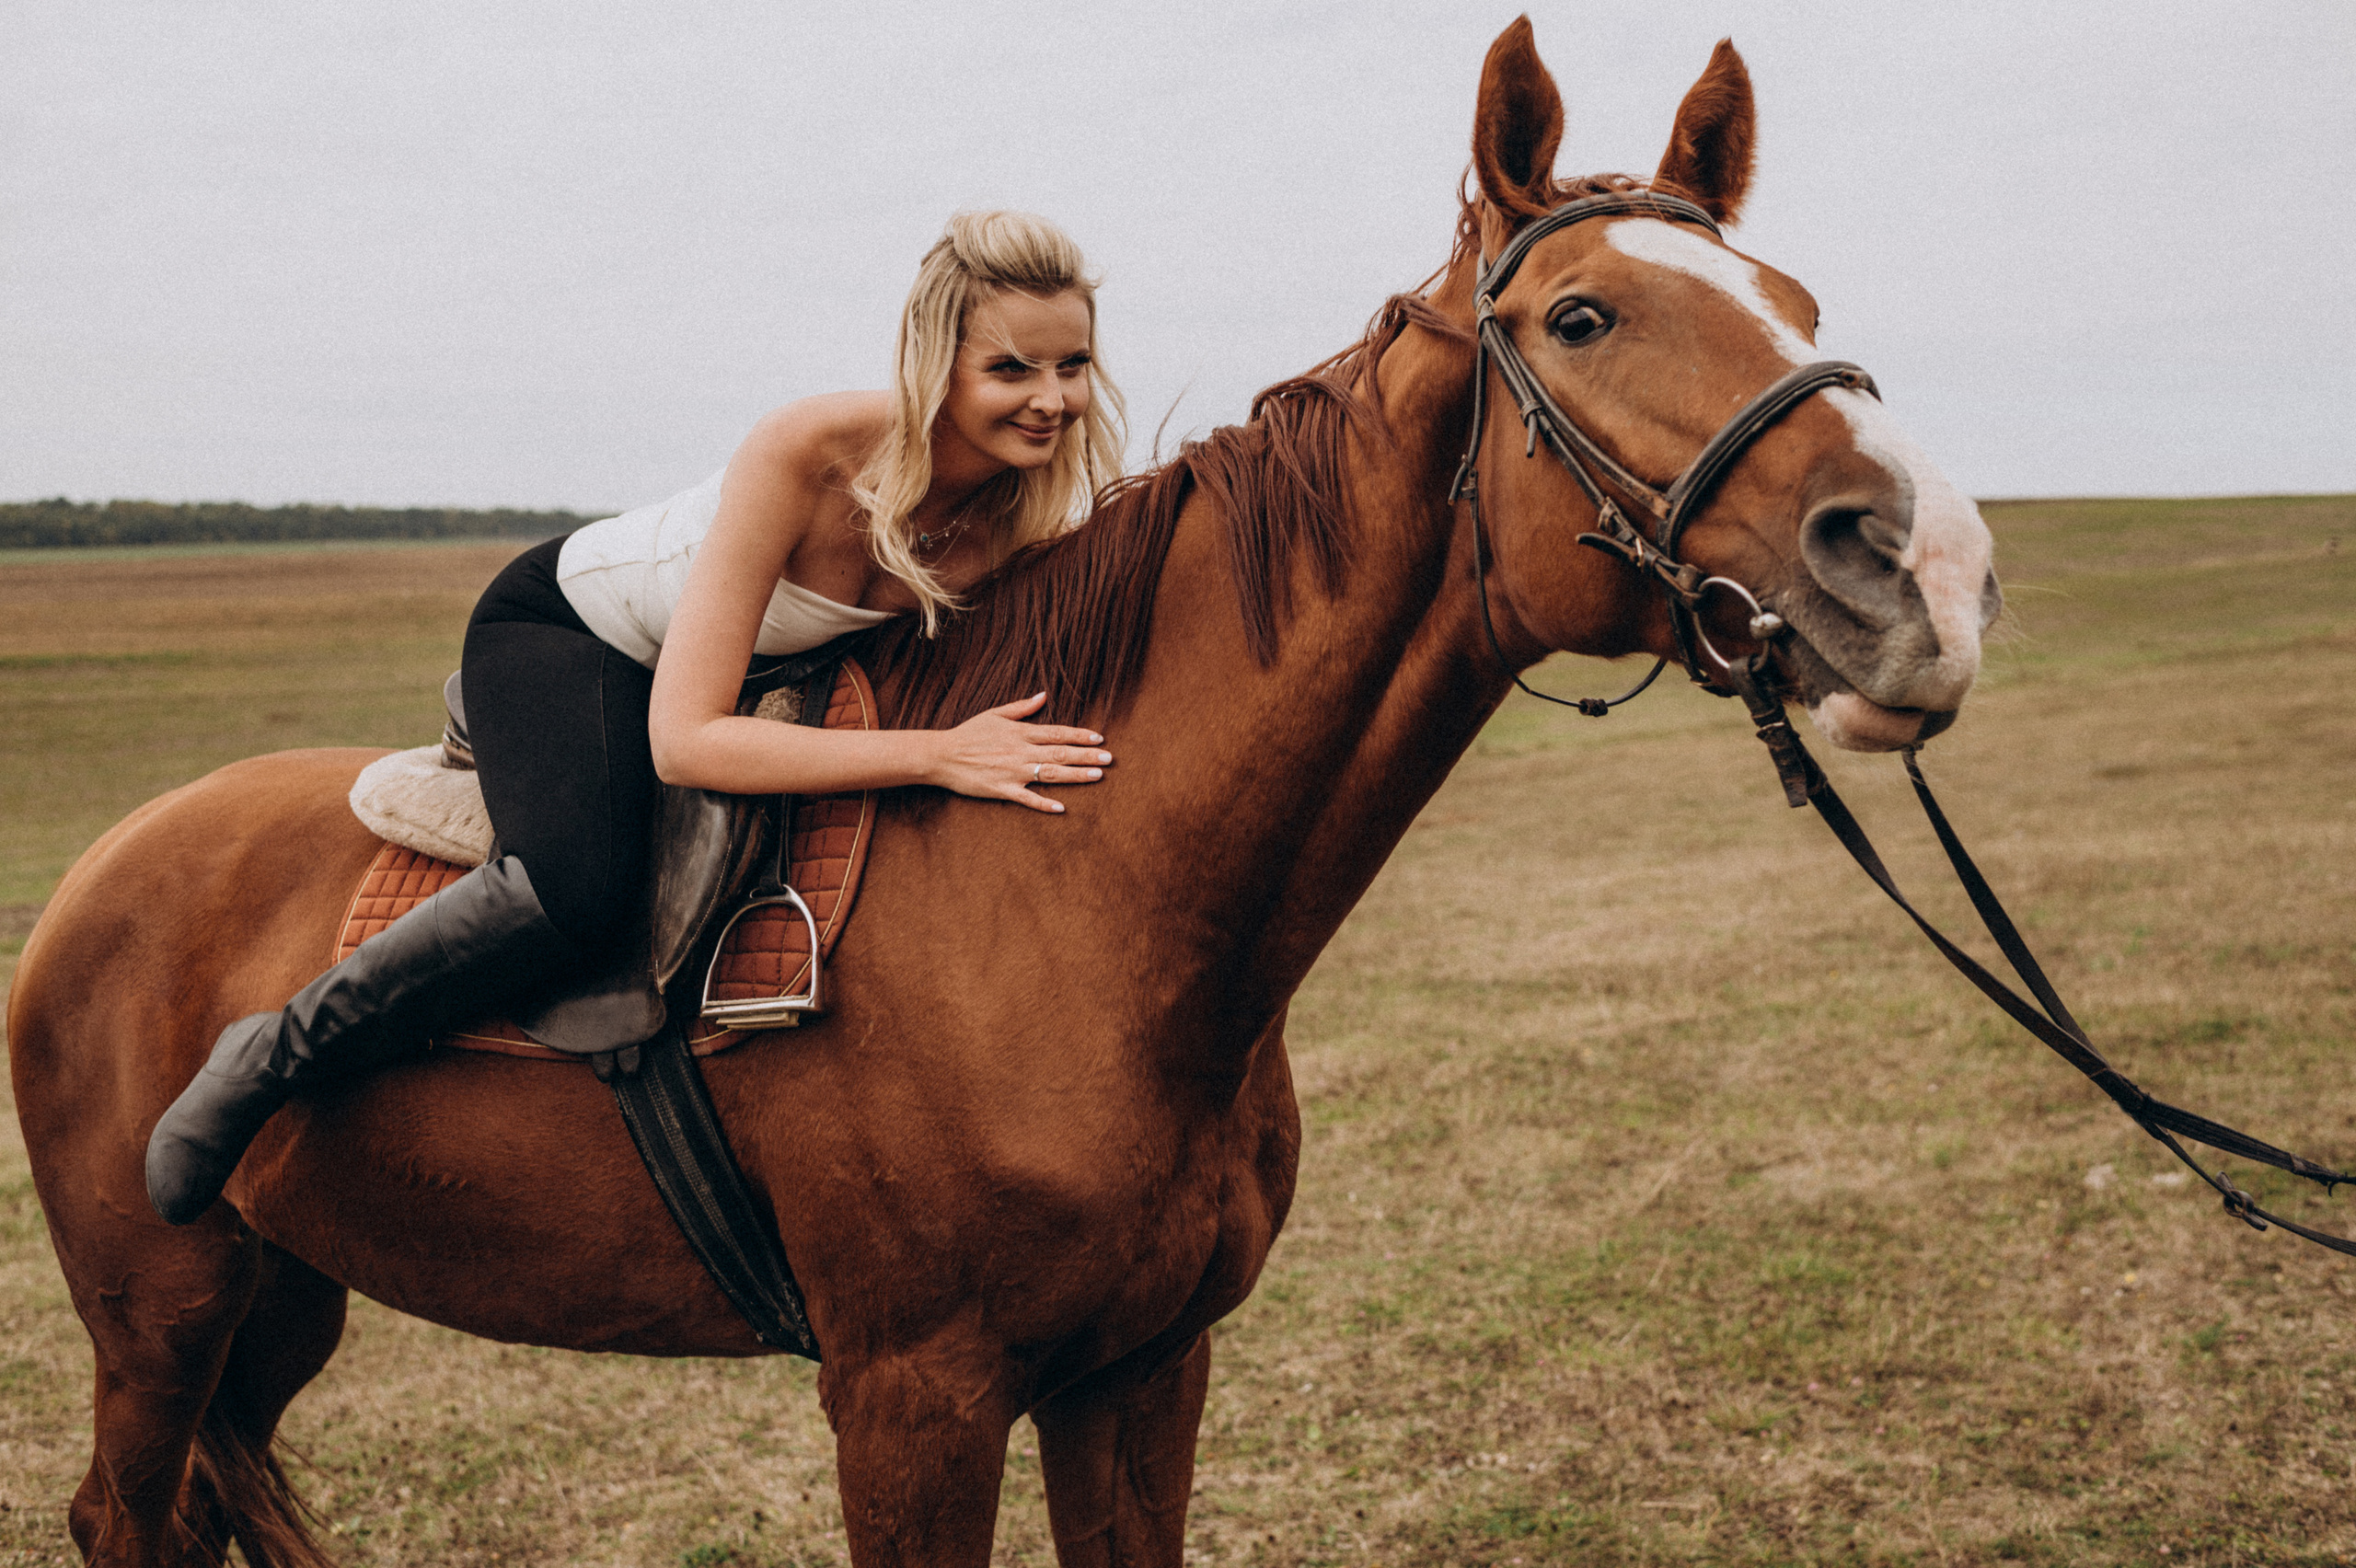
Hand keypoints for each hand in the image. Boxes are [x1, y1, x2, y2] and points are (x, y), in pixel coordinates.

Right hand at [929, 692, 1112, 813]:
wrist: (941, 755)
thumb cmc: (968, 733)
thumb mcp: (994, 714)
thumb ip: (1022, 707)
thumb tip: (1043, 695)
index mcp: (1020, 733)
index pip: (1057, 733)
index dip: (1079, 735)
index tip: (1099, 738)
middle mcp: (1020, 752)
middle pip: (1060, 754)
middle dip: (1086, 755)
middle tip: (1109, 758)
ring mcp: (1012, 772)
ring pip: (1050, 774)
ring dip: (1075, 776)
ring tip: (1097, 776)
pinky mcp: (1001, 789)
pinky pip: (1026, 799)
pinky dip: (1043, 804)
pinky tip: (1061, 808)